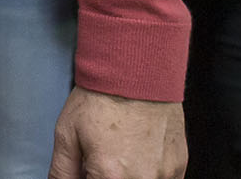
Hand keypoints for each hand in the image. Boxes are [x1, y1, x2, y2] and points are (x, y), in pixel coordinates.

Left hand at [50, 87, 184, 178]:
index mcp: (110, 175)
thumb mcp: (67, 133)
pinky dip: (148, 173)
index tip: (89, 169)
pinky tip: (138, 153)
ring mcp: (163, 175)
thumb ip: (62, 171)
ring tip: (121, 152)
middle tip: (103, 157)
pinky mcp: (178, 167)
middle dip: (106, 176)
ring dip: (129, 175)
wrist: (136, 71)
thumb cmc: (102, 97)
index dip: (89, 178)